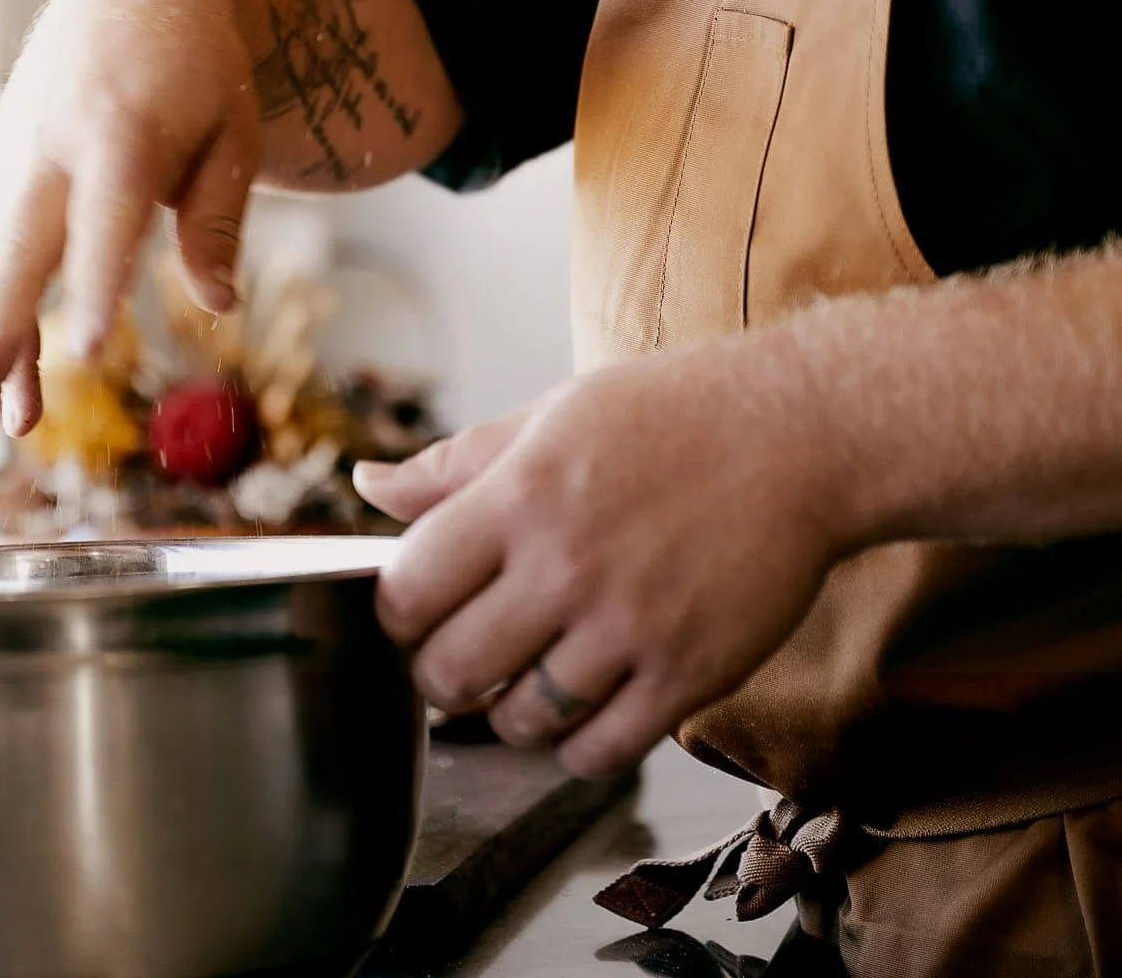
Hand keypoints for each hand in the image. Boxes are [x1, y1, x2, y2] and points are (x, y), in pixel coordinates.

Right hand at [0, 0, 259, 455]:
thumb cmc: (203, 68)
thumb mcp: (233, 132)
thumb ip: (217, 218)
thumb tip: (218, 304)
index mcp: (123, 127)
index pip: (105, 219)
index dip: (92, 285)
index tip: (82, 352)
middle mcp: (53, 141)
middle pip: (17, 246)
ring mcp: (20, 153)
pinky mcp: (10, 166)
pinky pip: (4, 252)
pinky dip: (4, 318)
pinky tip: (10, 391)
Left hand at [354, 338, 842, 777]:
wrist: (800, 432)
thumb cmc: (672, 415)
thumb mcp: (551, 416)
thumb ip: (454, 463)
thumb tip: (366, 485)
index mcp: (520, 493)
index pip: (406, 591)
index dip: (398, 613)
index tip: (418, 611)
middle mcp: (566, 564)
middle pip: (449, 671)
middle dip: (442, 674)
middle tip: (464, 656)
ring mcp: (628, 626)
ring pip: (519, 721)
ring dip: (509, 712)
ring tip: (529, 677)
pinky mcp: (687, 674)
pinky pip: (598, 751)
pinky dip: (575, 746)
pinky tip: (584, 706)